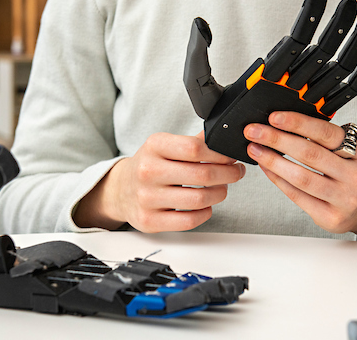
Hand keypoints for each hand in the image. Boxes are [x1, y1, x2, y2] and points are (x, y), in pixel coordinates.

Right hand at [74, 132, 245, 232]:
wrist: (120, 190)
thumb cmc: (149, 166)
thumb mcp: (164, 146)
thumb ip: (193, 141)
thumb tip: (223, 137)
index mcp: (154, 146)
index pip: (195, 147)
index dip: (220, 154)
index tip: (231, 157)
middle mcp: (148, 171)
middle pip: (202, 174)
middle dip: (228, 174)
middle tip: (236, 173)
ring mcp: (147, 198)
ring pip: (199, 199)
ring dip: (219, 194)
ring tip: (222, 189)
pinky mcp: (150, 221)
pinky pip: (189, 221)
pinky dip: (205, 213)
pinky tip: (206, 205)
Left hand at [184, 0, 356, 163]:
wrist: (232, 157)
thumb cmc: (218, 126)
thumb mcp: (203, 92)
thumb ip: (200, 59)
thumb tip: (201, 25)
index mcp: (270, 73)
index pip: (293, 41)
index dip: (308, 18)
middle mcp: (292, 82)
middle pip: (320, 50)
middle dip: (336, 27)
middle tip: (351, 5)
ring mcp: (308, 98)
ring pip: (336, 67)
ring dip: (352, 45)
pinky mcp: (320, 115)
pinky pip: (345, 94)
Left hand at [244, 111, 356, 243]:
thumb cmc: (356, 172)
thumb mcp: (354, 150)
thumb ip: (327, 138)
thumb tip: (285, 124)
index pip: (326, 133)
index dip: (297, 123)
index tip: (274, 117)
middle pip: (310, 154)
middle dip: (277, 139)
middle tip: (254, 131)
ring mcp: (345, 200)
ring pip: (301, 177)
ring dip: (272, 161)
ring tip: (255, 149)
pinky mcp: (330, 218)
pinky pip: (297, 196)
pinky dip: (278, 179)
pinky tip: (267, 168)